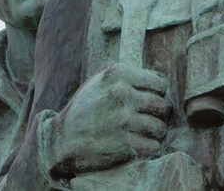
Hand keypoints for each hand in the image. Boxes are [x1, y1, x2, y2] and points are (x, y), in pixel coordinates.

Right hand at [47, 63, 171, 175]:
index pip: (159, 84)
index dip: (157, 95)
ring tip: (144, 134)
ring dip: (155, 133)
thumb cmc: (83, 109)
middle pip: (162, 106)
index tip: (148, 102)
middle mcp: (122, 93)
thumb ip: (125, 75)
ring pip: (160, 128)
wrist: (61, 140)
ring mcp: (124, 119)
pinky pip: (153, 146)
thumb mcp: (98, 81)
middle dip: (158, 115)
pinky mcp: (124, 143)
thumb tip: (156, 78)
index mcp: (118, 74)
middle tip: (148, 120)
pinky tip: (139, 146)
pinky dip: (149, 148)